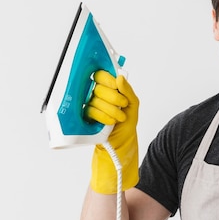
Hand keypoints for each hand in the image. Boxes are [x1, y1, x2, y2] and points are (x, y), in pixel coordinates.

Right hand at [86, 70, 139, 192]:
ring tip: (119, 118)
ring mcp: (90, 106)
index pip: (100, 75)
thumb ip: (128, 90)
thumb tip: (119, 77)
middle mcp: (97, 96)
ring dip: (110, 109)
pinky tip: (110, 122)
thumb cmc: (126, 124)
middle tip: (122, 105)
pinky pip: (90, 111)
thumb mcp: (133, 105)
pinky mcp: (85, 117)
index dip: (107, 79)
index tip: (115, 85)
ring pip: (95, 100)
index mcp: (108, 89)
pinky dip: (103, 116)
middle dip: (113, 98)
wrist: (121, 143)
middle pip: (98, 87)